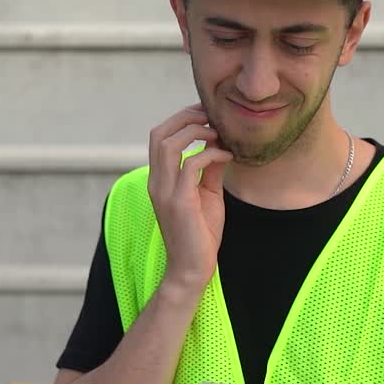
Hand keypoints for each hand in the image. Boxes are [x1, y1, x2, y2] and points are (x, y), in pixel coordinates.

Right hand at [146, 103, 232, 292]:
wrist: (193, 269)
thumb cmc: (200, 234)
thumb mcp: (207, 194)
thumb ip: (208, 170)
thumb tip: (219, 146)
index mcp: (159, 179)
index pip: (159, 137)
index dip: (181, 119)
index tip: (206, 115)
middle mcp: (156, 182)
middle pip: (159, 133)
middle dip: (185, 117)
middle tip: (212, 116)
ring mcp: (165, 191)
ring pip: (169, 144)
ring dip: (196, 132)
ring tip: (218, 134)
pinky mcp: (179, 202)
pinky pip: (190, 165)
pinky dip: (210, 153)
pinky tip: (227, 157)